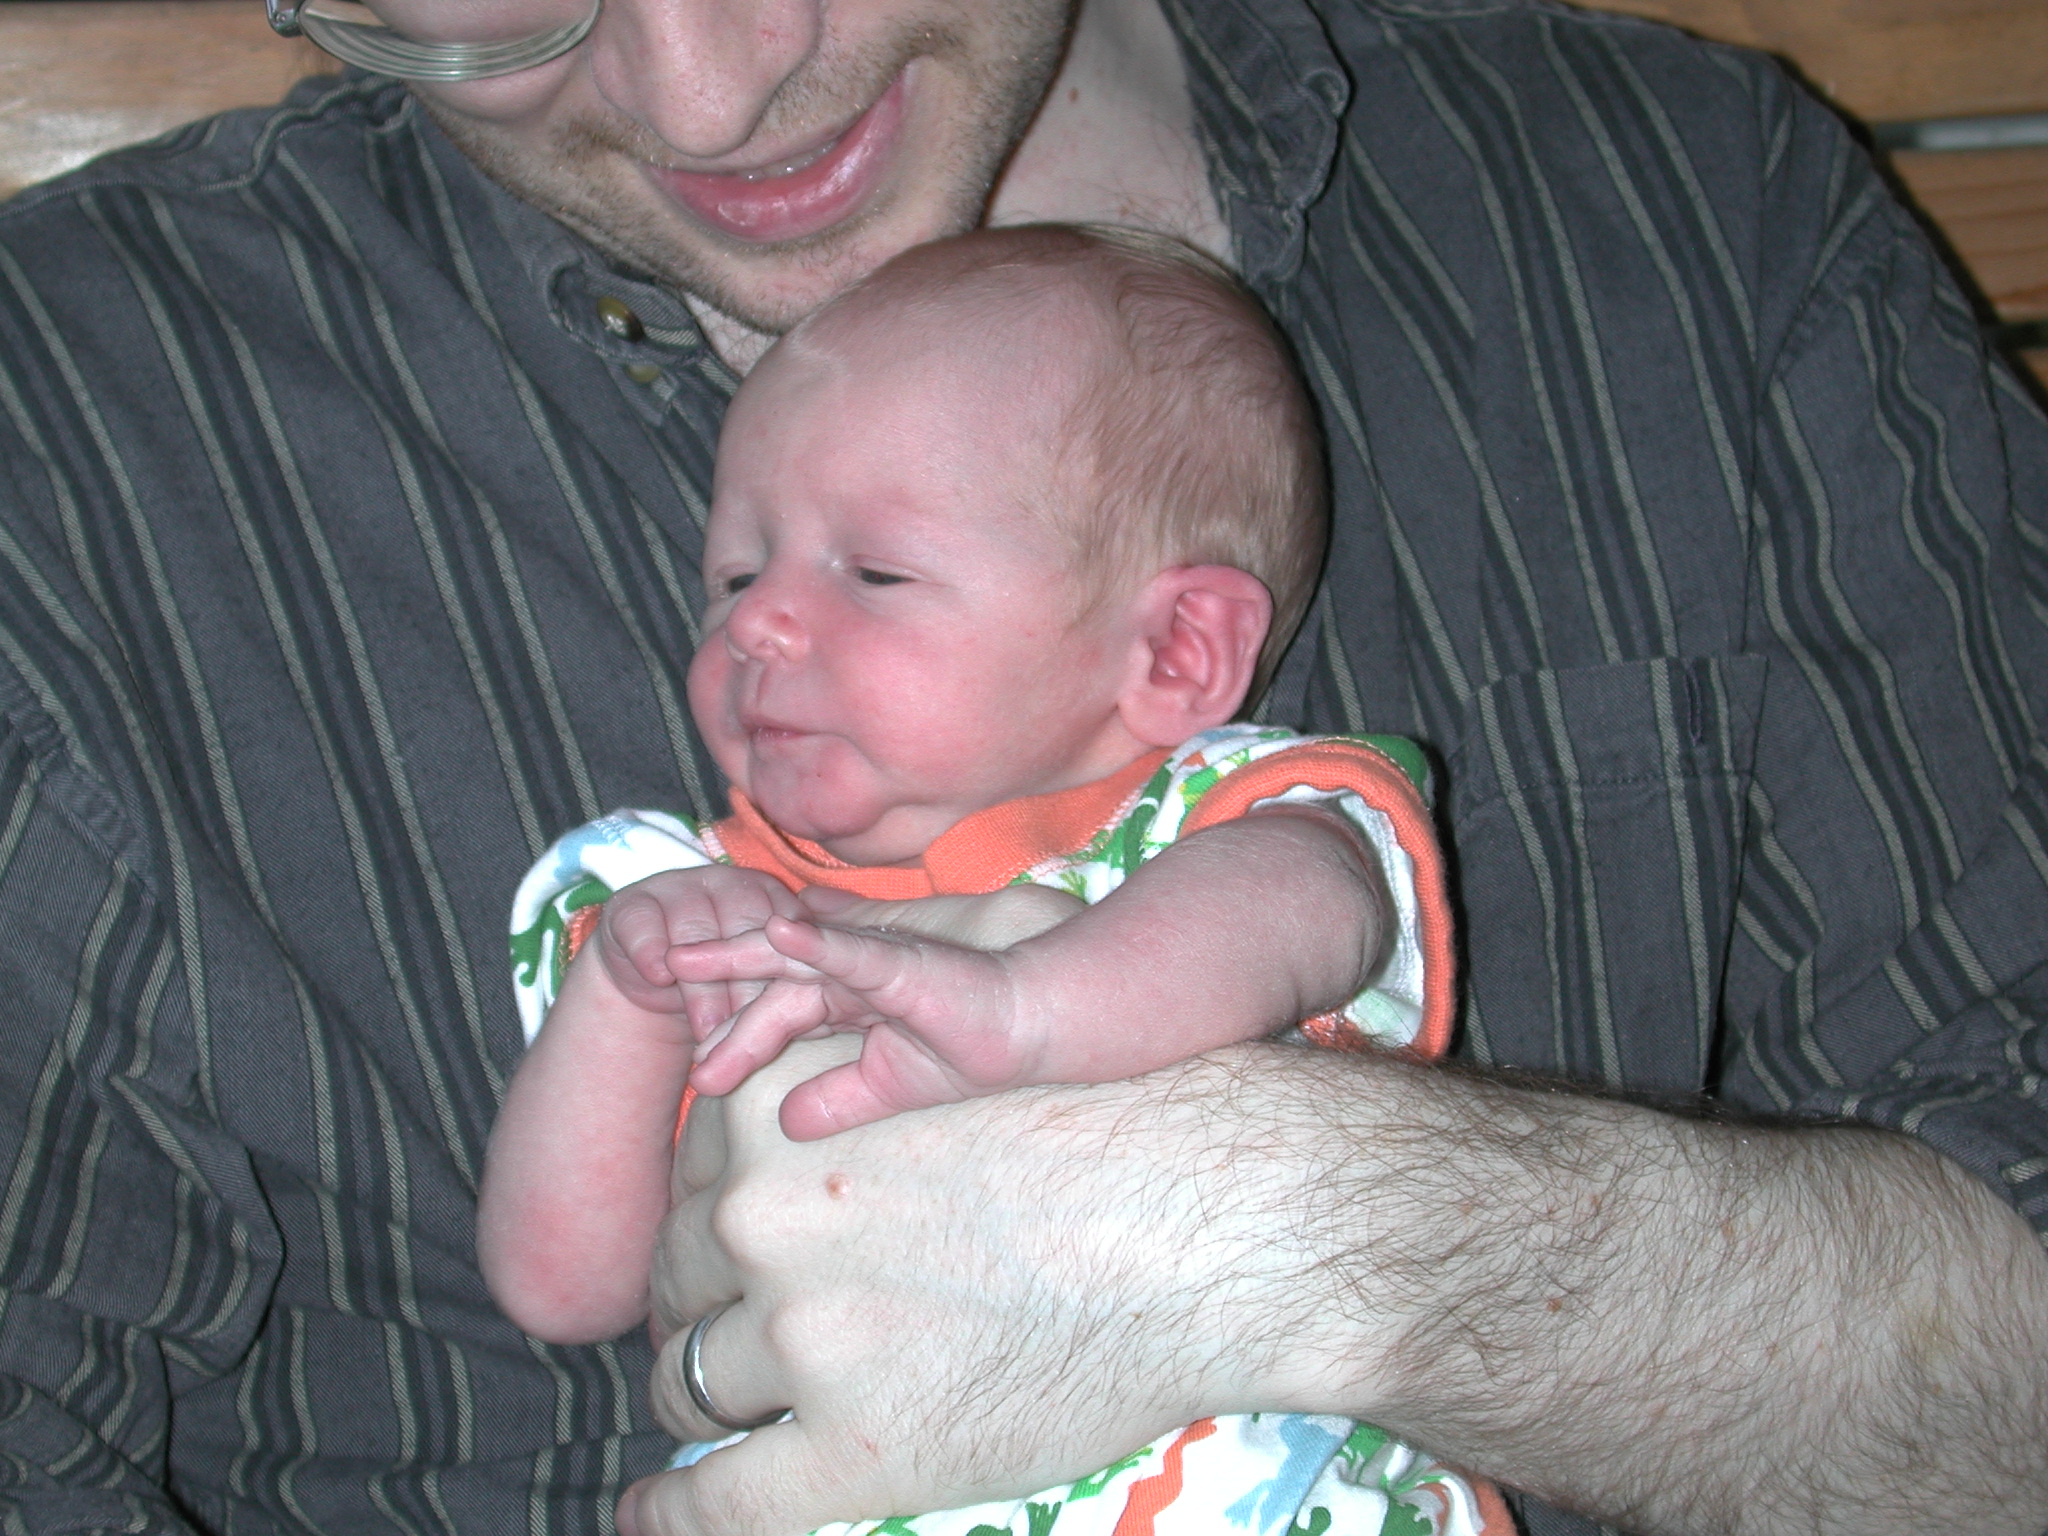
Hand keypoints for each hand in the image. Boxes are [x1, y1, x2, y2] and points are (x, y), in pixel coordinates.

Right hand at [596, 866, 805, 1039]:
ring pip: (694, 928)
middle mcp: (727, 884)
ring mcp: (677, 888)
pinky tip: (659, 976)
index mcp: (770, 896)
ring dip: (701, 982)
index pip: (788, 926)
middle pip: (742, 924)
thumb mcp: (756, 989)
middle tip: (755, 1033)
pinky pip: (643, 922)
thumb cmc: (723, 988)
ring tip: (707, 1029)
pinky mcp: (632, 903)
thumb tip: (804, 1023)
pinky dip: (650, 949)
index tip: (792, 1011)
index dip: (788, 969)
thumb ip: (780, 991)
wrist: (655, 984)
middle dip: (747, 984)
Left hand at [620, 1038, 1353, 1535]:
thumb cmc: (1107, 1117)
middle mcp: (770, 1218)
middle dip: (701, 1300)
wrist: (1213, 1220)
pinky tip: (649, 1518)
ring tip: (712, 1414)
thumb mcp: (950, 1028)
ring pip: (688, 1382)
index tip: (727, 1244)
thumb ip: (838, 1042)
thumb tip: (765, 980)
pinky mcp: (857, 1451)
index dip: (713, 1212)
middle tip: (736, 1326)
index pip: (692, 1174)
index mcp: (782, 1115)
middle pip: (680, 1274)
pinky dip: (669, 1516)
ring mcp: (807, 1337)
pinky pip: (717, 1505)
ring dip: (697, 1394)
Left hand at [677, 885, 1085, 1135]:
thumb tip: (783, 1122)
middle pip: (768, 971)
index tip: (694, 1073)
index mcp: (844, 996)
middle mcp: (850, 968)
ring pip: (793, 954)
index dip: (734, 1034)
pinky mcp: (903, 960)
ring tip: (685, 955)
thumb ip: (834, 1098)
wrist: (1030, 1030)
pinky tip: (777, 929)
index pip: (775, 1008)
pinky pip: (851, 948)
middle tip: (656, 981)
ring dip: (738, 952)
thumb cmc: (967, 1048)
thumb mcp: (884, 1086)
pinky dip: (815, 938)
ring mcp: (875, 958)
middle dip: (713, 978)